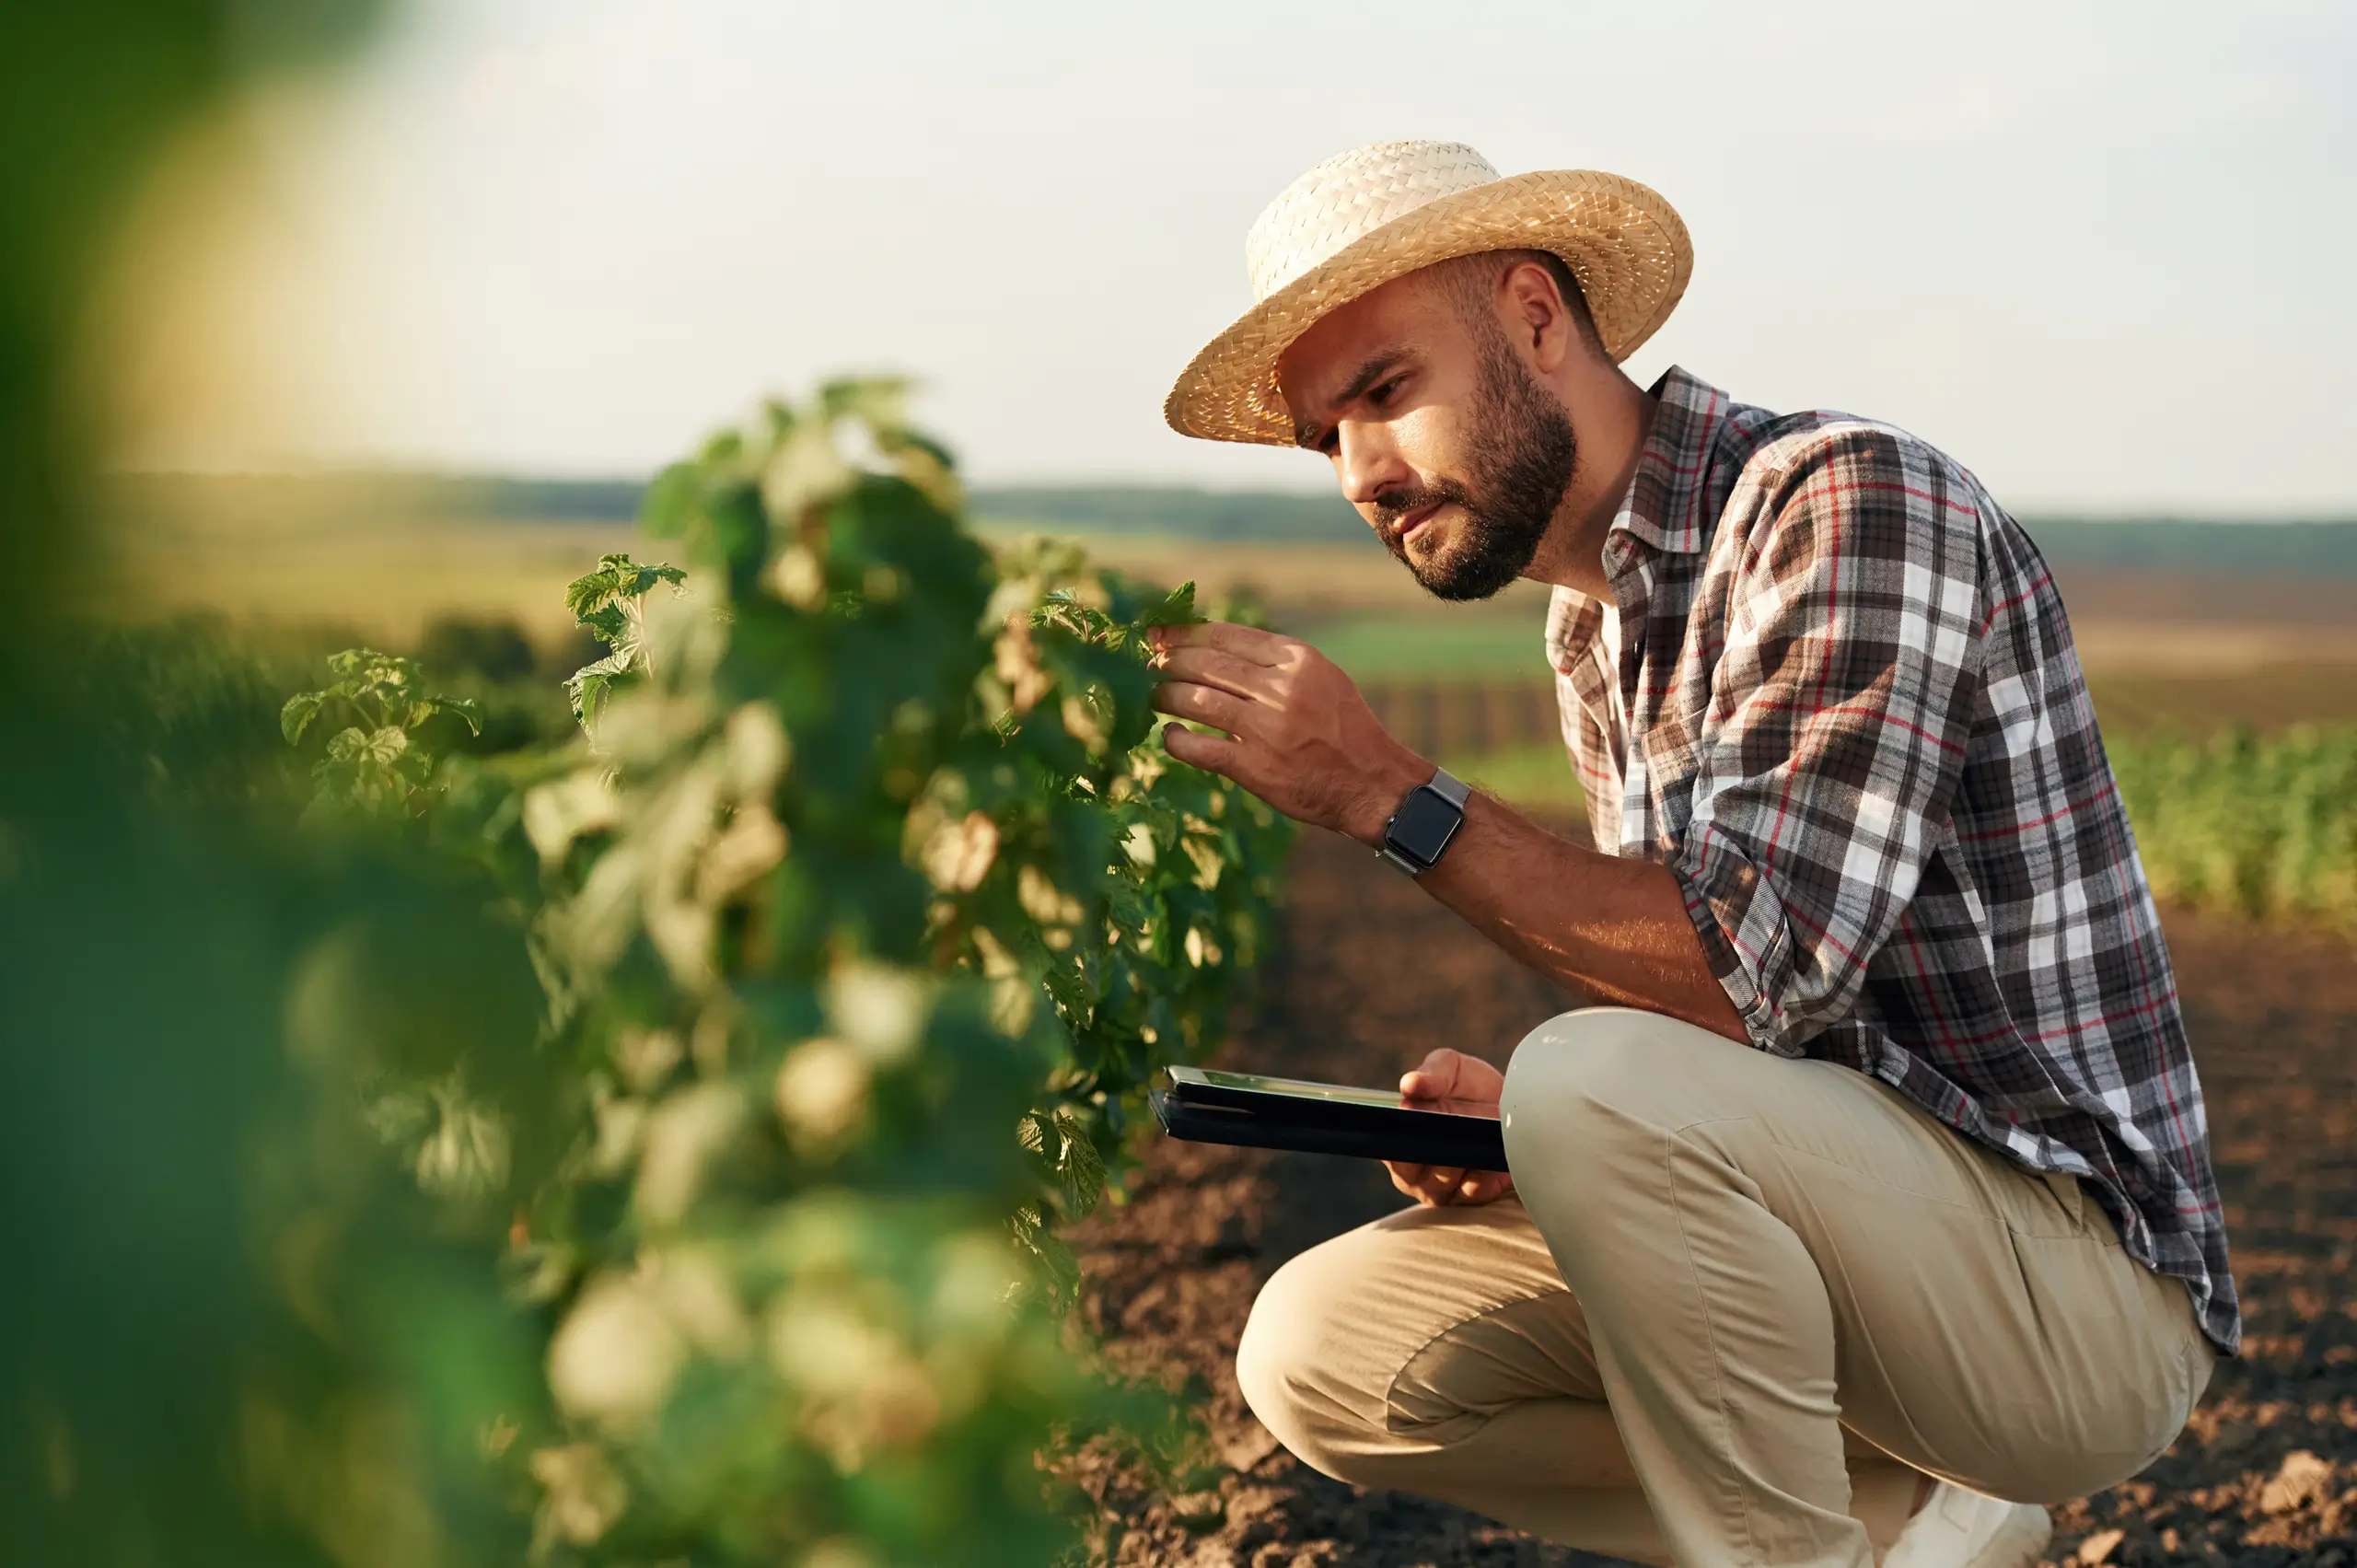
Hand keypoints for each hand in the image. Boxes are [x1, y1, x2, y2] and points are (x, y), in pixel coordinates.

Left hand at [1148, 622, 1426, 843]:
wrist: (1371, 783)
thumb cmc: (1343, 728)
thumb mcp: (1321, 678)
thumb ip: (1274, 662)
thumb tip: (1211, 646)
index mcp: (1297, 660)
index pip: (1227, 635)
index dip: (1185, 633)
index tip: (1159, 634)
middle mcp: (1280, 688)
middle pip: (1206, 664)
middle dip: (1169, 661)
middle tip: (1150, 665)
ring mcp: (1266, 728)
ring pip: (1197, 700)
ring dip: (1166, 696)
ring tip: (1155, 697)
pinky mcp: (1254, 767)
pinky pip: (1199, 748)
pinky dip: (1176, 740)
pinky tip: (1169, 736)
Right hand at [1383, 1048, 1513, 1206]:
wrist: (1517, 1103)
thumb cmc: (1471, 1086)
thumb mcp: (1451, 1068)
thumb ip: (1431, 1074)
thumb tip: (1409, 1084)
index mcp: (1400, 1138)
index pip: (1386, 1148)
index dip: (1396, 1136)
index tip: (1411, 1115)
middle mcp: (1416, 1171)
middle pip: (1410, 1172)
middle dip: (1427, 1148)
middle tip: (1447, 1124)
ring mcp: (1445, 1188)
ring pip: (1442, 1182)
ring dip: (1458, 1157)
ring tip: (1474, 1134)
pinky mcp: (1477, 1196)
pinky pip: (1475, 1191)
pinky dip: (1483, 1173)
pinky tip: (1491, 1155)